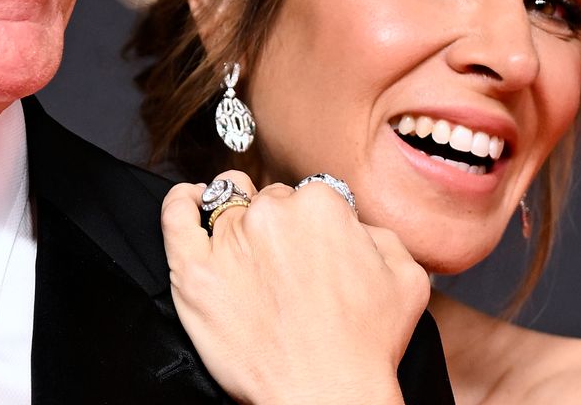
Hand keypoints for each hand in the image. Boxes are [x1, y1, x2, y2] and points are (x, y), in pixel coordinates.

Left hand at [161, 170, 429, 404]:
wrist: (326, 395)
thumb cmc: (366, 346)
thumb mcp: (405, 276)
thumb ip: (377, 232)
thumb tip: (353, 223)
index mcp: (321, 205)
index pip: (307, 196)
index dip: (311, 226)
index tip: (313, 252)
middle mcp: (271, 213)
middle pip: (267, 201)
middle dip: (276, 227)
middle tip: (286, 270)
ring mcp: (228, 241)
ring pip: (227, 210)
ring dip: (236, 226)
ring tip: (246, 257)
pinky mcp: (194, 272)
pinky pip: (176, 217)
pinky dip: (182, 203)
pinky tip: (190, 202)